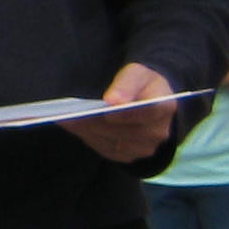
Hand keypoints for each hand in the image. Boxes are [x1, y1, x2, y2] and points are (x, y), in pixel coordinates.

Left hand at [60, 63, 180, 164]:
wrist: (148, 100)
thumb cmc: (141, 83)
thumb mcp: (137, 73)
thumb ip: (127, 84)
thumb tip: (113, 100)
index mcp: (164, 107)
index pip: (146, 112)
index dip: (125, 114)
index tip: (106, 110)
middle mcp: (157, 132)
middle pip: (122, 131)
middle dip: (96, 121)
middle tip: (70, 113)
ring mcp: (143, 148)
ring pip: (110, 142)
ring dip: (87, 130)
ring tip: (64, 118)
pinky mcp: (127, 155)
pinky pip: (104, 149)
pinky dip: (87, 137)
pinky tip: (72, 125)